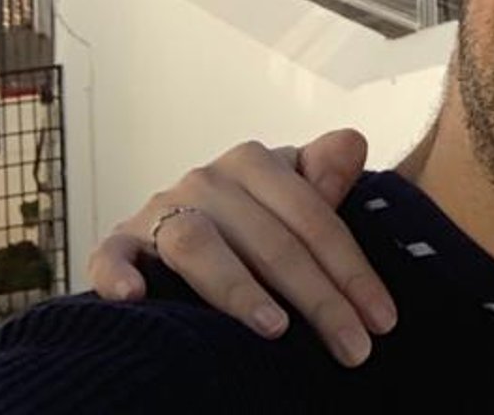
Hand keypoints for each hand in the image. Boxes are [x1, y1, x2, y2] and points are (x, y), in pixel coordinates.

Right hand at [86, 128, 394, 365]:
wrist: (175, 228)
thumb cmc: (251, 218)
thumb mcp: (291, 193)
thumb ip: (323, 174)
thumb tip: (351, 146)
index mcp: (256, 162)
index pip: (315, 218)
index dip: (352, 270)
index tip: (382, 319)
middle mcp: (207, 179)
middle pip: (271, 240)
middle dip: (318, 298)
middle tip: (352, 347)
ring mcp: (159, 210)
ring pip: (199, 244)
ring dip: (237, 288)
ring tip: (275, 329)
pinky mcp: (117, 242)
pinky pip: (111, 255)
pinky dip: (118, 275)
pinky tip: (135, 299)